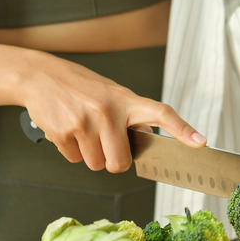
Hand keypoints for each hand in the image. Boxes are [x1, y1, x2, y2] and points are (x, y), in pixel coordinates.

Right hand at [0, 42, 206, 172]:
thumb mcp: (111, 94)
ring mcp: (84, 121)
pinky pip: (74, 160)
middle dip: (112, 160)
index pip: (161, 113)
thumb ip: (131, 117)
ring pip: (95, 164)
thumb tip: (148, 142)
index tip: (200, 142)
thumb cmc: (81, 87)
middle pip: (119, 163)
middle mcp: (107, 110)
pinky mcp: (62, 131)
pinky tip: (67, 129)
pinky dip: (70, 150)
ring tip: (82, 130)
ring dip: (89, 155)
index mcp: (126, 99)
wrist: (40, 76)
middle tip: (104, 143)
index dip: (182, 129)